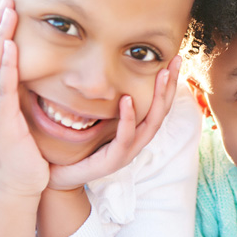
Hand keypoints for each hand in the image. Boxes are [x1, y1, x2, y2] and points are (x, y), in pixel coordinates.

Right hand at [0, 0, 49, 197]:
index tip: (3, 8)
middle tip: (7, 0)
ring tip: (9, 12)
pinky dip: (6, 65)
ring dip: (0, 37)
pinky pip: (4, 88)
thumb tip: (20, 68)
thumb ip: (12, 92)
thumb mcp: (13, 115)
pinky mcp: (3, 123)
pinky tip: (11, 46)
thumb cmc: (21, 150)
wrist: (21, 184)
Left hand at [47, 55, 181, 189]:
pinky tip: (126, 99)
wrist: (59, 177)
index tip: (173, 59)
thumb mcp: (92, 119)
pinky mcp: (114, 160)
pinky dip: (127, 118)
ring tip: (161, 74)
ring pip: (151, 123)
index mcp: (135, 132)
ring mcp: (128, 152)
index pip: (157, 105)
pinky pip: (126, 137)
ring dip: (158, 98)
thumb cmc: (75, 147)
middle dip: (170, 85)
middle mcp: (136, 142)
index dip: (167, 84)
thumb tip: (97, 70)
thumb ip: (101, 100)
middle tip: (176, 60)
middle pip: (162, 111)